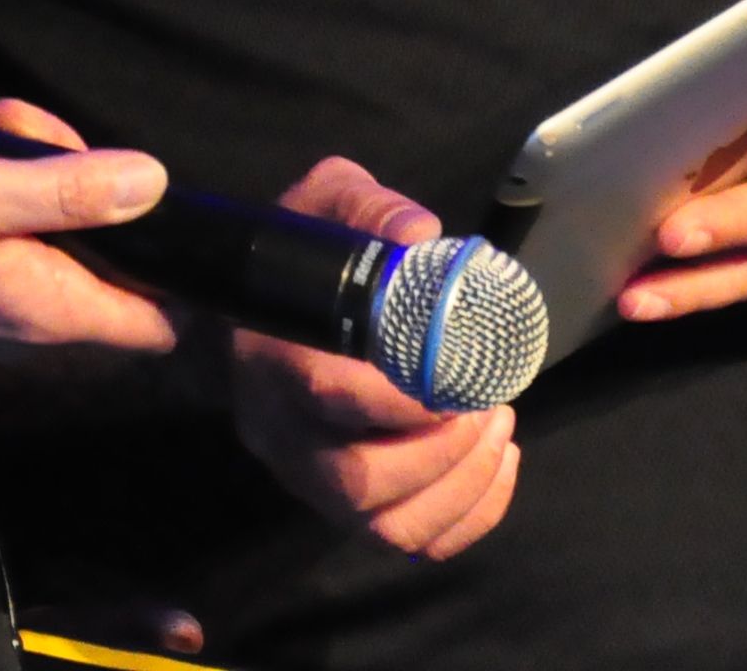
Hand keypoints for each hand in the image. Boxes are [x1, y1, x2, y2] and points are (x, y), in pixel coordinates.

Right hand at [224, 158, 518, 560]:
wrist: (248, 318)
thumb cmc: (297, 259)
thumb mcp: (324, 204)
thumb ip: (368, 208)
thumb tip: (423, 236)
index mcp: (272, 358)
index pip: (326, 398)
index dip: (398, 401)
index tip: (453, 378)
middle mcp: (283, 436)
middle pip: (358, 482)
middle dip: (441, 454)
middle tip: (488, 406)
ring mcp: (308, 480)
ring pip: (385, 526)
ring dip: (460, 486)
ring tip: (499, 429)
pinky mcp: (339, 507)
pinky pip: (406, 542)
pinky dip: (466, 518)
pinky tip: (498, 464)